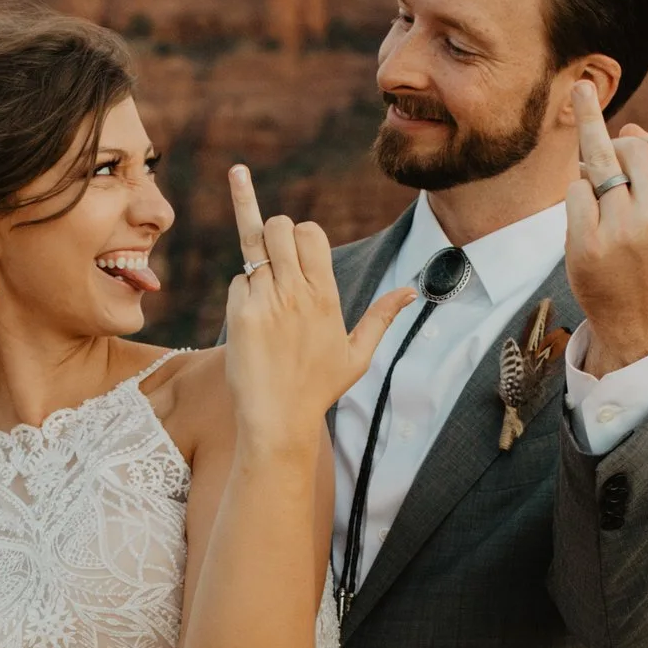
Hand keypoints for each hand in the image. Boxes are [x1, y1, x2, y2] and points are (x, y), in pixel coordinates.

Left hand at [225, 166, 412, 449]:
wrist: (279, 420)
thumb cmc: (318, 389)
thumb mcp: (358, 355)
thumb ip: (382, 317)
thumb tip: (410, 291)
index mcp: (326, 295)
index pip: (309, 232)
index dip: (301, 233)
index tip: (298, 251)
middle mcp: (296, 292)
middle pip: (278, 227)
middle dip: (274, 231)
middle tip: (274, 253)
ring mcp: (266, 301)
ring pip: (252, 247)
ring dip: (255, 258)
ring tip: (262, 285)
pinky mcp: (240, 315)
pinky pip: (237, 281)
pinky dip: (242, 291)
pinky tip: (251, 320)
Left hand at [564, 85, 647, 375]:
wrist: (640, 324)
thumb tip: (630, 126)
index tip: (637, 145)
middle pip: (631, 146)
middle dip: (619, 149)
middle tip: (614, 173)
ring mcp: (621, 231)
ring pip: (599, 161)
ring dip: (594, 165)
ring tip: (592, 173)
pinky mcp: (586, 244)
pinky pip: (576, 189)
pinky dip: (579, 194)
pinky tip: (587, 214)